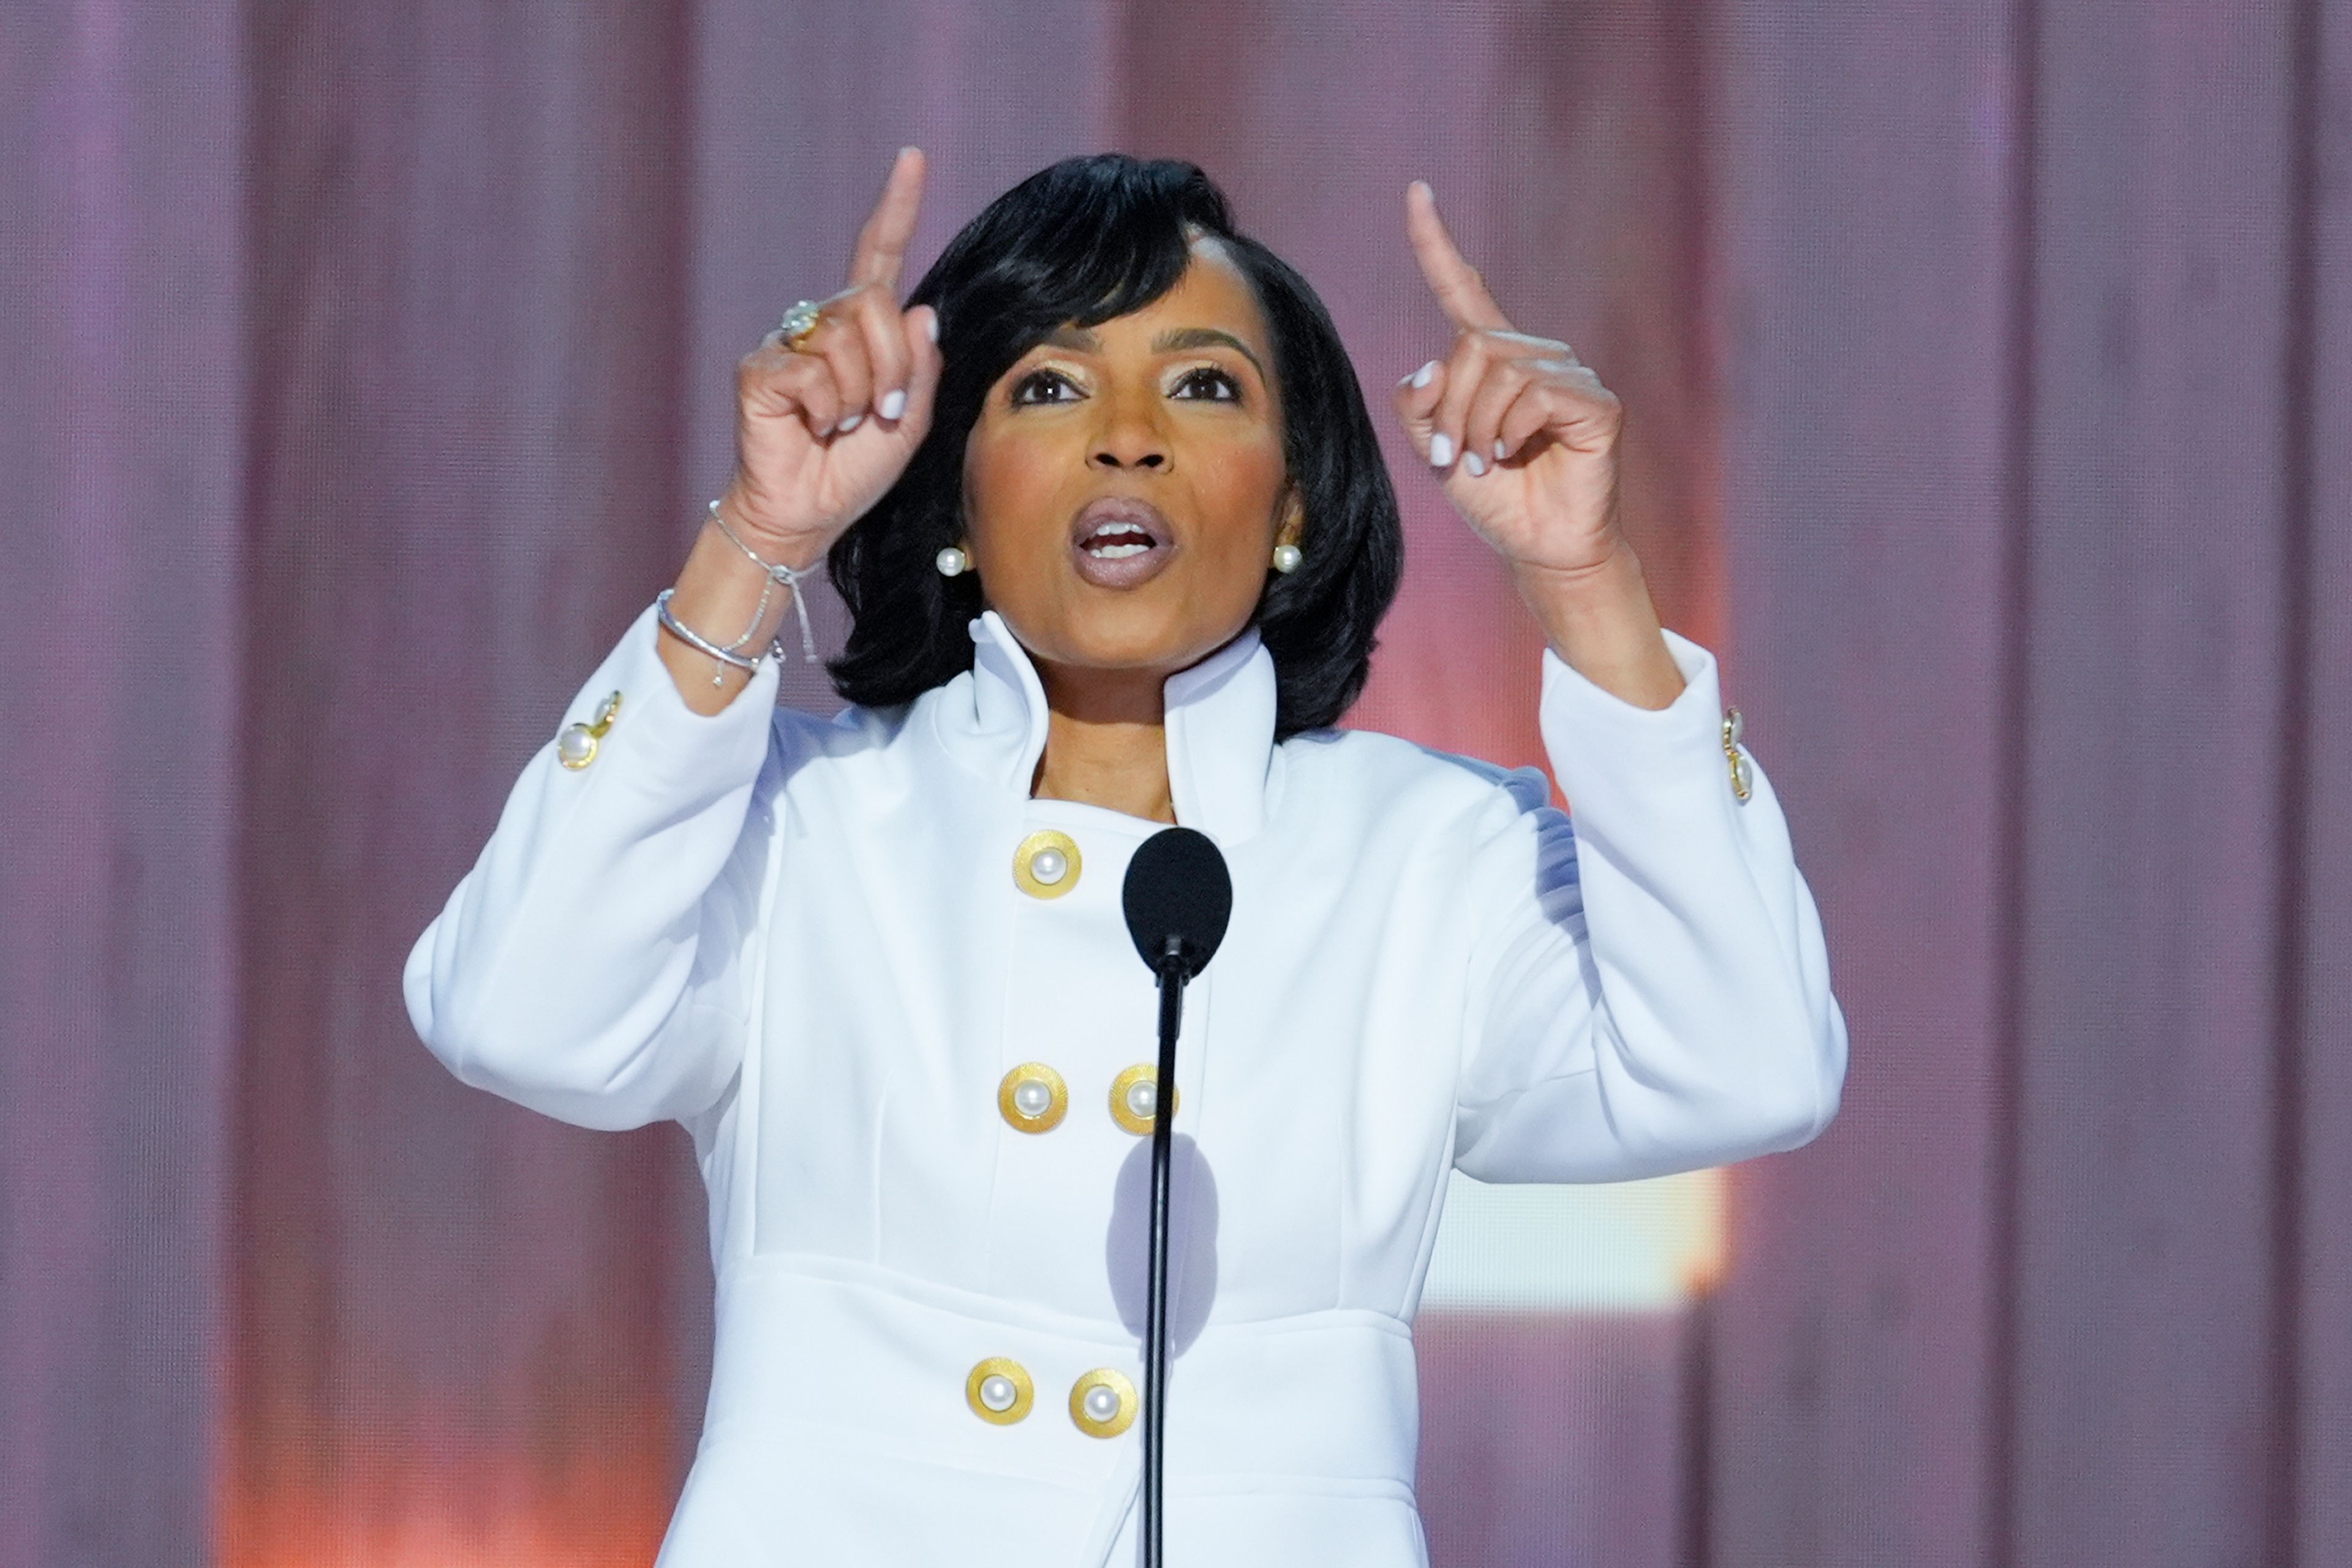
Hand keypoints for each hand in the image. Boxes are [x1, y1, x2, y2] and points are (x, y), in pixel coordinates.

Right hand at [720, 146, 944, 565]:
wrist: (808, 514)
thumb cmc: (855, 470)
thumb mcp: (911, 422)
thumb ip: (922, 367)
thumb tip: (921, 309)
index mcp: (863, 330)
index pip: (879, 256)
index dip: (897, 207)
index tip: (912, 157)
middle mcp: (822, 325)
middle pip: (874, 304)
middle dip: (892, 365)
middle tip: (882, 411)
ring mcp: (788, 343)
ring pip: (846, 339)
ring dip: (861, 395)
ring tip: (844, 425)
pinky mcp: (760, 369)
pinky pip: (812, 372)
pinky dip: (827, 410)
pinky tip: (815, 428)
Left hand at [1392, 181, 1624, 578]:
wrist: (1539, 547)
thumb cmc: (1495, 499)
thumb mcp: (1436, 451)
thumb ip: (1419, 407)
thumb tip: (1427, 365)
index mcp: (1492, 359)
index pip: (1463, 288)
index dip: (1436, 243)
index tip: (1416, 191)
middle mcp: (1533, 356)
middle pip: (1471, 348)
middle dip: (1450, 410)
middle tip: (1455, 458)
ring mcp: (1569, 375)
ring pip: (1499, 372)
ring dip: (1476, 427)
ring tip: (1485, 464)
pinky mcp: (1596, 403)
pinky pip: (1535, 395)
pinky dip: (1511, 431)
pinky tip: (1513, 458)